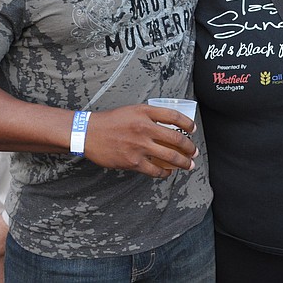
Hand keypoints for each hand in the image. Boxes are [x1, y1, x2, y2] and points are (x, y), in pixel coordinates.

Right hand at [82, 104, 198, 178]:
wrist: (88, 134)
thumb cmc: (110, 121)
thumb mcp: (132, 110)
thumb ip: (149, 115)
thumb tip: (169, 124)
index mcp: (145, 112)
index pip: (174, 116)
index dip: (188, 123)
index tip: (193, 129)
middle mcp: (144, 128)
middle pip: (176, 139)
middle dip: (190, 148)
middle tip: (194, 152)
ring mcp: (139, 146)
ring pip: (170, 157)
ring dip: (183, 163)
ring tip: (189, 165)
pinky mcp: (133, 161)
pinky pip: (155, 170)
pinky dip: (164, 173)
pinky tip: (168, 172)